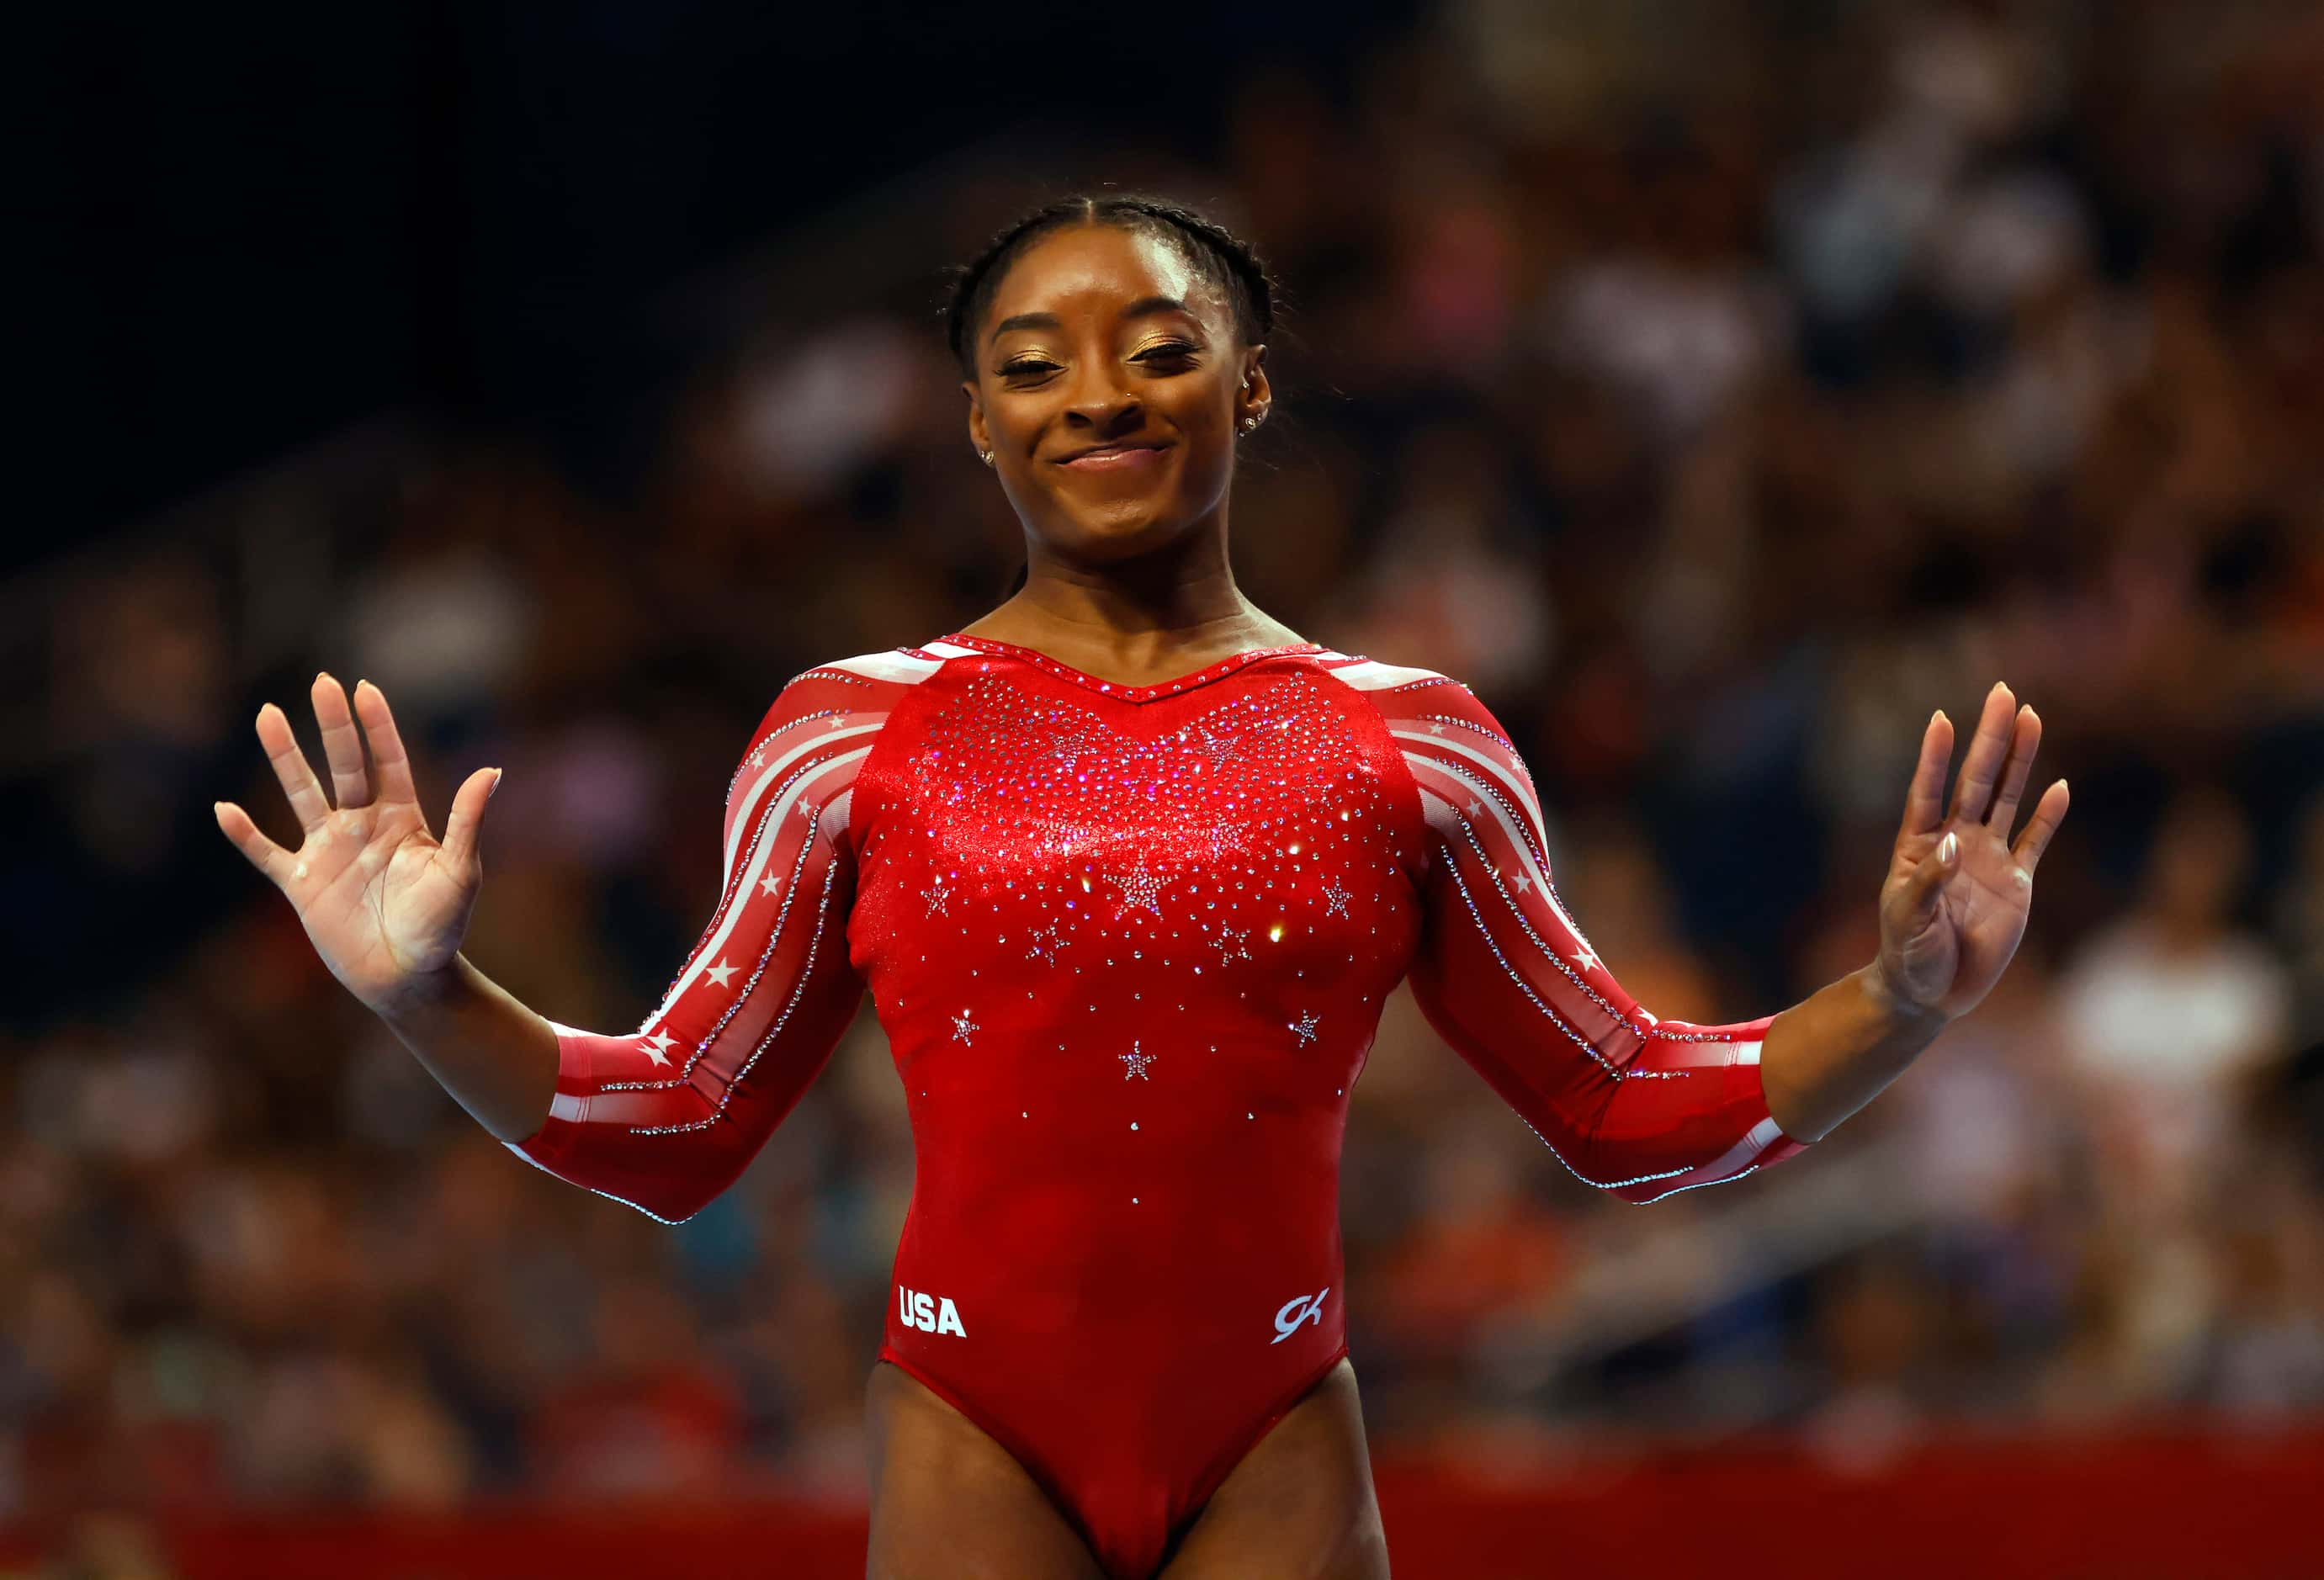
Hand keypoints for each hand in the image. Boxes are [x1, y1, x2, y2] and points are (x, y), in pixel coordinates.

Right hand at [214, 673, 501, 1013]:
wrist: (409, 977)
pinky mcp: (302, 883)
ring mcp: (329, 851)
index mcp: (403, 819)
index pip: (388, 761)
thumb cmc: (442, 927)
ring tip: (268, 714)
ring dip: (285, 757)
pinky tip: (223, 809)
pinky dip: (245, 834)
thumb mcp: (461, 872)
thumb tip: (492, 770)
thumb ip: (468, 821)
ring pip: (301, 794)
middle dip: (332, 725)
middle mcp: (362, 826)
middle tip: (321, 682)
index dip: (377, 726)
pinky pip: (267, 853)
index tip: (364, 688)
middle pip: (343, 766)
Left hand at [1874, 681, 2068, 1022]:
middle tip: (2002, 692)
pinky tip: (2060, 786)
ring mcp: (1988, 858)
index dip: (1934, 757)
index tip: (1940, 718)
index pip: (1927, 791)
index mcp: (1919, 846)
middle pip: (1976, 780)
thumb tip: (1953, 842)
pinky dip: (2048, 816)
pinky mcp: (2017, 883)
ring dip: (2020, 760)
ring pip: (2007, 798)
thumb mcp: (1908, 920)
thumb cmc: (1908, 954)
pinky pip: (2036, 842)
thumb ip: (1929, 881)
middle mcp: (1955, 842)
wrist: (1932, 992)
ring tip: (2030, 717)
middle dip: (1989, 738)